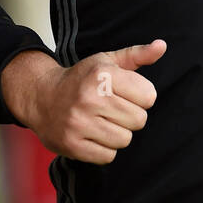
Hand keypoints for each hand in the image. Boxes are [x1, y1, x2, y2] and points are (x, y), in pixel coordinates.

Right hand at [2, 39, 166, 163]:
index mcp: (102, 75)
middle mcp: (89, 98)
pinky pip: (108, 156)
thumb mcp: (107, 62)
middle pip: (139, 120)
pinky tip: (93, 135)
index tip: (126, 94)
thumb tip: (162, 46)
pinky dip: (105, 149)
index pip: (149, 96)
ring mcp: (79, 122)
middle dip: (130, 116)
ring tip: (102, 122)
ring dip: (118, 134)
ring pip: (125, 140)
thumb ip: (137, 55)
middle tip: (112, 110)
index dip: (141, 97)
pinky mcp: (71, 145)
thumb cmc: (81, 79)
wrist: (41, 97)